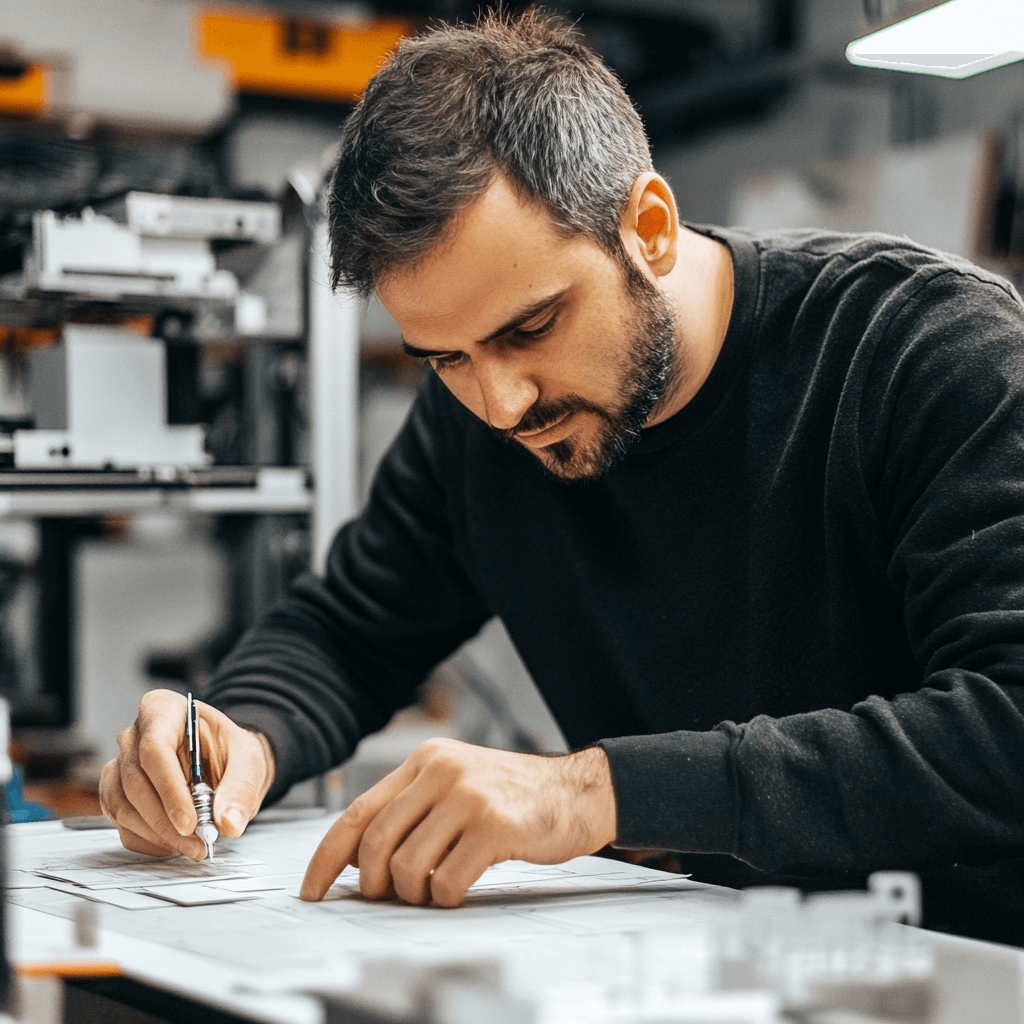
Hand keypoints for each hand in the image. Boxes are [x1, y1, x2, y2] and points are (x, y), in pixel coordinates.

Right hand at [99, 688, 275, 859]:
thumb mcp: (248, 761)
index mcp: (163, 710)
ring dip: (158, 835)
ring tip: (193, 847)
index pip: (154, 748)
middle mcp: (134, 735)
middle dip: (166, 820)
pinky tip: (177, 844)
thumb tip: (228, 823)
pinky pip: (122, 824)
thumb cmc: (229, 751)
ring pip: (123, 806)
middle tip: (197, 844)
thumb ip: (241, 788)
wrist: (223, 763)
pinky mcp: (117, 795)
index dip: (169, 789)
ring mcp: (121, 766)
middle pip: (135, 781)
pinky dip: (149, 841)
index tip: (190, 822)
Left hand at [300, 738, 615, 906]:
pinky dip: (446, 896)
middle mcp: (441, 770)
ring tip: (434, 889)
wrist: (575, 792)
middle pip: (375, 842)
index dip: (328, 856)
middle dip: (374, 883)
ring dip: (413, 894)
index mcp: (425, 759)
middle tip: (389, 897)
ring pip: (407, 866)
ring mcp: (467, 796)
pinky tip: (461, 886)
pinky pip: (446, 879)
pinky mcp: (493, 826)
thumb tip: (361, 862)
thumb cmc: (512, 797)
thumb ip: (412, 810)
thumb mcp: (456, 785)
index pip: (358, 811)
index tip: (313, 889)